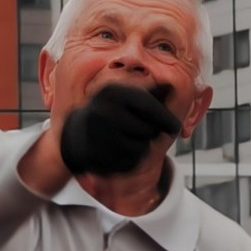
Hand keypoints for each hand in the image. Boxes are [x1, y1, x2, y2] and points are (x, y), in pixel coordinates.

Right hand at [60, 78, 177, 182]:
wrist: (75, 132)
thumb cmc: (110, 111)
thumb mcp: (126, 96)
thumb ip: (151, 93)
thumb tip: (172, 86)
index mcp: (113, 93)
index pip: (150, 107)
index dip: (167, 119)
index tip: (175, 127)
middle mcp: (103, 112)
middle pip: (149, 131)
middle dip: (150, 133)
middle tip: (139, 130)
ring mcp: (97, 135)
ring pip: (141, 149)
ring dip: (141, 147)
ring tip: (127, 139)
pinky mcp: (95, 156)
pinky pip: (129, 164)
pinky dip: (131, 161)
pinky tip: (119, 151)